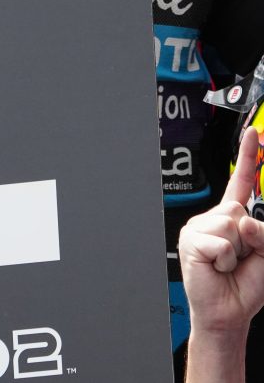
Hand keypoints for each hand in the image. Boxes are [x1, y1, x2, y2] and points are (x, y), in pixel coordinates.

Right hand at [179, 126, 263, 334]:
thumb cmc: (245, 285)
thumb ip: (262, 232)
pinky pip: (220, 241)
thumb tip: (242, 222)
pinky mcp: (191, 239)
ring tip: (228, 264)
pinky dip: (225, 258)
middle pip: (238, 207)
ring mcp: (199, 226)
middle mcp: (213, 217)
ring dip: (238, 250)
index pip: (240, 181)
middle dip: (249, 237)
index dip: (248, 156)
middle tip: (240, 258)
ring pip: (230, 223)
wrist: (228, 313)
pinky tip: (216, 267)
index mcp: (232, 217)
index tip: (253, 133)